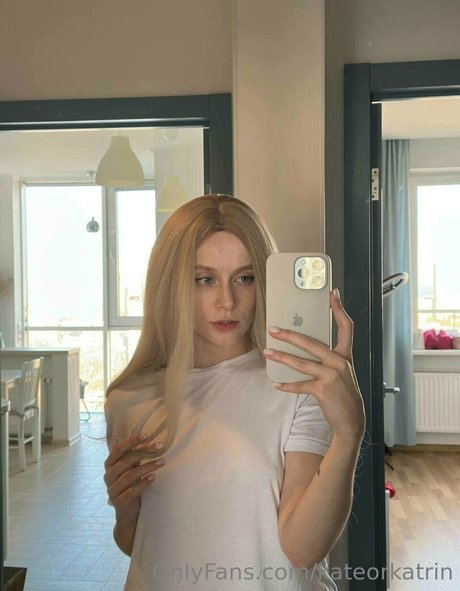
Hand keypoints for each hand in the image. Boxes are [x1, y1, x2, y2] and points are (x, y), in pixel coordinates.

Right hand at [103, 434, 165, 524]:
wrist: (127, 512)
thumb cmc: (130, 485)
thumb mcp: (131, 469)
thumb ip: (135, 456)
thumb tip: (150, 439)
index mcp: (110, 464)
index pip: (118, 449)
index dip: (131, 441)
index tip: (147, 435)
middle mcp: (108, 476)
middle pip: (126, 460)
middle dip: (144, 452)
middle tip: (161, 447)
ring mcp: (112, 489)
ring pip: (130, 475)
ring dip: (148, 466)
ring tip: (162, 462)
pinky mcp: (118, 502)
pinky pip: (131, 491)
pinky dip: (143, 483)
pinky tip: (153, 477)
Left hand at [263, 288, 364, 444]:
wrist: (352, 420)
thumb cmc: (342, 393)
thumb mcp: (340, 372)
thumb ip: (327, 358)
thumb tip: (302, 346)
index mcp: (345, 355)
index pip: (346, 327)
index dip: (339, 309)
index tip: (332, 294)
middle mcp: (340, 362)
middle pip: (311, 343)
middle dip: (290, 335)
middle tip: (274, 329)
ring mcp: (332, 376)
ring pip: (301, 363)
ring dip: (281, 357)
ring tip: (267, 351)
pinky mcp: (323, 390)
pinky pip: (300, 385)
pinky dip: (287, 385)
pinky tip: (277, 383)